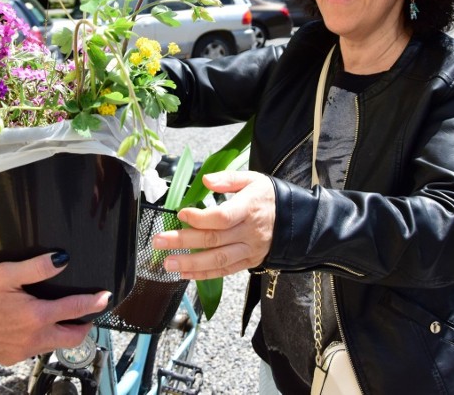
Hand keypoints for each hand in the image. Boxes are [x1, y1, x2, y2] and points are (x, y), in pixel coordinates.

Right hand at [0, 253, 110, 365]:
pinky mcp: (12, 358)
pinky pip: (36, 350)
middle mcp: (34, 338)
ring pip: (55, 345)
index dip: (94, 302)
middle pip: (73, 337)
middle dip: (85, 325)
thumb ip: (37, 267)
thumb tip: (62, 260)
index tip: (104, 297)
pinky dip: (43, 338)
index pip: (76, 309)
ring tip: (62, 317)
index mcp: (36, 316)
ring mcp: (23, 351)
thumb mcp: (6, 272)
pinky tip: (34, 325)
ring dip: (63, 332)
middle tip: (87, 312)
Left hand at [152, 170, 275, 279]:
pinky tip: (184, 273)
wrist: (294, 220)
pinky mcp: (248, 262)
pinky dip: (203, 274)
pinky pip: (224, 271)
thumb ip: (228, 179)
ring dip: (190, 263)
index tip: (180, 213)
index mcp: (249, 208)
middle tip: (158, 241)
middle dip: (183, 241)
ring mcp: (249, 250)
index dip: (200, 218)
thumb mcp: (253, 179)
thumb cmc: (268, 197)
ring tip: (167, 263)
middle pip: (213, 239)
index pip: (223, 217)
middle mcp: (249, 232)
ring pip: (217, 259)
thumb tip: (205, 180)